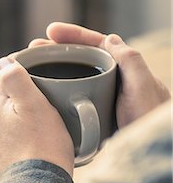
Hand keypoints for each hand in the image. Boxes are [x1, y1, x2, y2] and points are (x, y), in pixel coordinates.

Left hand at [0, 57, 73, 175]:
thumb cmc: (42, 146)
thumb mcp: (34, 104)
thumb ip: (16, 79)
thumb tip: (4, 62)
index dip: (14, 65)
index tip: (34, 67)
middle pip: (0, 93)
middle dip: (17, 88)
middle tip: (41, 90)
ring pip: (4, 114)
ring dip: (17, 110)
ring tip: (40, 114)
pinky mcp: (0, 155)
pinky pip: (8, 134)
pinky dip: (18, 129)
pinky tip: (34, 136)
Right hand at [29, 22, 170, 127]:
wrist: (147, 151)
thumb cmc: (150, 121)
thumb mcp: (142, 89)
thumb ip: (131, 62)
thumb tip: (109, 38)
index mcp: (125, 68)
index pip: (96, 43)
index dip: (73, 35)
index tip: (51, 31)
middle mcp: (112, 78)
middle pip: (80, 56)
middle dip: (56, 49)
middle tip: (34, 47)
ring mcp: (101, 95)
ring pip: (74, 74)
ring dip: (52, 67)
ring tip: (32, 64)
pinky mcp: (93, 111)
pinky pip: (72, 94)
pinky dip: (56, 89)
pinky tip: (42, 93)